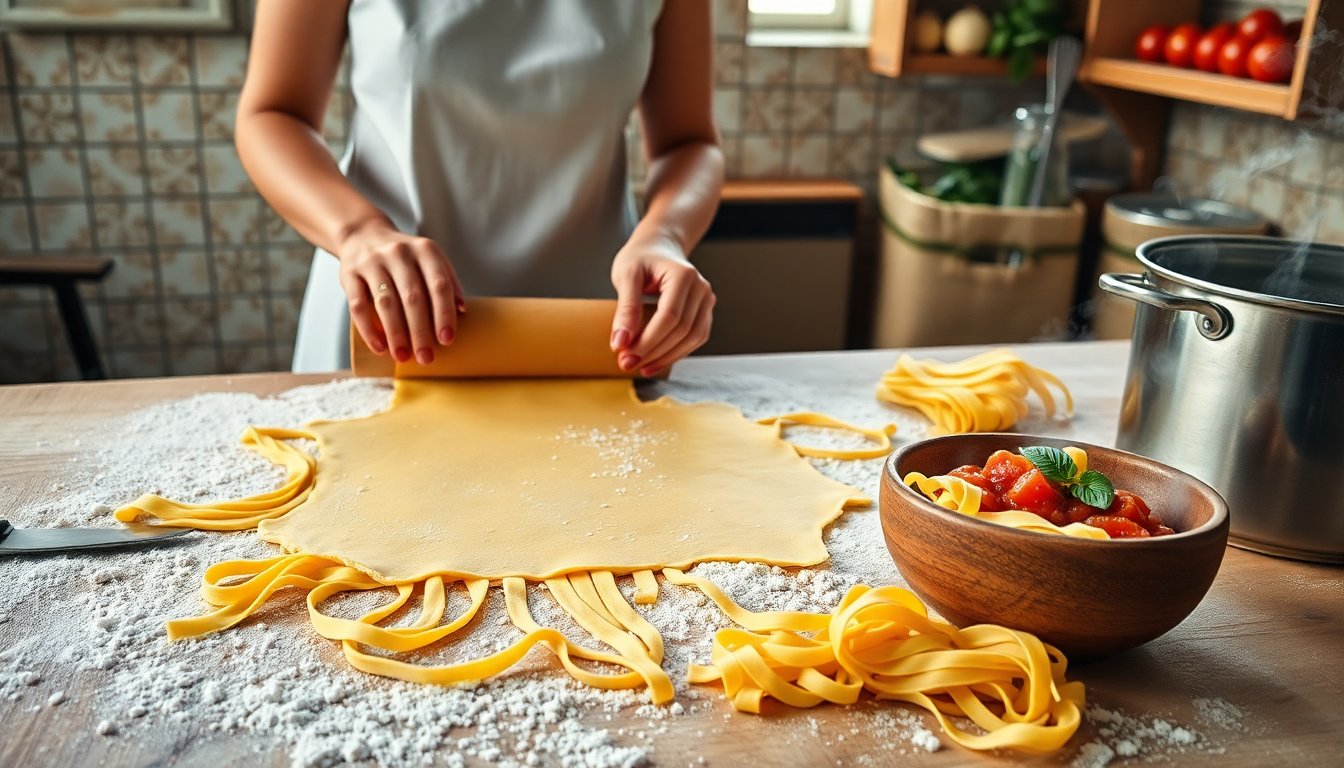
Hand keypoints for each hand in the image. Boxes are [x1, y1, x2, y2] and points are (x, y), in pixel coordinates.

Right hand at [336, 221, 465, 364]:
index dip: (444, 313)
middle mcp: (399, 253)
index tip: (447, 340)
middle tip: (426, 358)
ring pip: (386, 303)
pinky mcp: (349, 274)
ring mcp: (372, 262)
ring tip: (403, 357)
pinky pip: (358, 305)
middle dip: (421, 331)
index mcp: (425, 250)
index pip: (439, 284)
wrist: (363, 236)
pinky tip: (379, 348)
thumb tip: (461, 312)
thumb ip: (446, 281)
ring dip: (396, 334)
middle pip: (413, 297)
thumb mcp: (429, 259)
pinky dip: (369, 330)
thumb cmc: (405, 258)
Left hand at [609, 236, 714, 376]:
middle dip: (654, 352)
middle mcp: (701, 288)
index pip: (670, 316)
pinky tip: (655, 361)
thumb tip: (620, 343)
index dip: (648, 340)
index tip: (625, 354)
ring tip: (640, 366)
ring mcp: (706, 300)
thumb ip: (625, 308)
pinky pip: (695, 338)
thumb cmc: (640, 258)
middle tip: (626, 363)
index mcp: (683, 275)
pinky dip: (676, 353)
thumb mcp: (626, 276)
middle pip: (682, 330)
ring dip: (666, 357)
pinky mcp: (704, 312)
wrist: (658, 247)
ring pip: (692, 338)